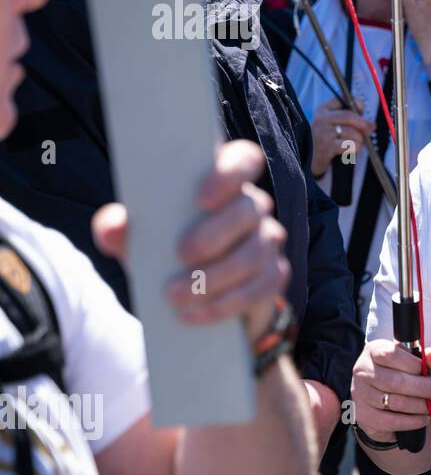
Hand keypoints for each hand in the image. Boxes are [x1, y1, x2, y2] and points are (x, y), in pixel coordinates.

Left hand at [92, 140, 290, 343]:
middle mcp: (254, 206)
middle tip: (181, 255)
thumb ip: (121, 227)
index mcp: (224, 182)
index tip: (201, 197)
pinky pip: (259, 289)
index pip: (244, 159)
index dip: (230, 172)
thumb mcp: (140, 236)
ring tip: (175, 296)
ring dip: (214, 278)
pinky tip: (193, 315)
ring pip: (253, 254)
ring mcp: (268, 241)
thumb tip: (112, 226)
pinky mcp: (274, 276)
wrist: (193, 292)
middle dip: (216, 234)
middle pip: (250, 209)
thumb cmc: (165, 247)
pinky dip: (224, 305)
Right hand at [310, 97, 374, 177]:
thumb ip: (348, 119)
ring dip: (359, 141)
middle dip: (364, 124)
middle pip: (349, 116)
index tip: (362, 111)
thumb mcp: (330, 124)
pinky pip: (349, 145)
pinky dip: (355, 148)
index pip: (342, 99)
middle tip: (370, 129)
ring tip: (356, 145)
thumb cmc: (323, 140)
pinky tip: (351, 151)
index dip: (357, 103)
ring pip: (352, 133)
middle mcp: (322, 119)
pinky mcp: (326, 147)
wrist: (308, 158)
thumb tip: (371, 124)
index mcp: (323, 110)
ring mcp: (323, 133)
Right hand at [351, 341, 430, 443]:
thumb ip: (426, 359)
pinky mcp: (364, 416)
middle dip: (424, 388)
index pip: (391, 354)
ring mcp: (360, 394)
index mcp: (374, 351)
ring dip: (421, 406)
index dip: (414, 364)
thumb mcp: (413, 363)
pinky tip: (425, 418)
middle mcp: (362, 371)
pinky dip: (412, 421)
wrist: (380, 401)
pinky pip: (391, 421)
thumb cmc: (400, 374)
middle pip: (395, 381)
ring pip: (394, 402)